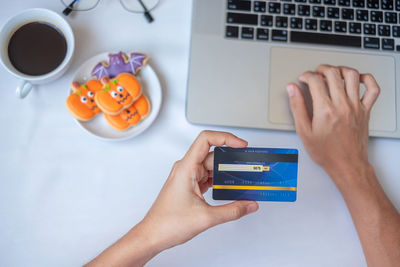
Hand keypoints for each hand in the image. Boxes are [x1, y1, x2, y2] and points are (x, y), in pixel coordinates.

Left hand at [86, 131, 258, 266]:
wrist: (152, 235)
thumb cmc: (167, 223)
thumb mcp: (206, 218)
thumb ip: (232, 211)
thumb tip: (249, 205)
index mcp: (186, 168)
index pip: (206, 139)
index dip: (225, 137)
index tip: (240, 144)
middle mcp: (186, 168)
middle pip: (213, 154)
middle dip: (231, 159)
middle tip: (247, 165)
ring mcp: (187, 176)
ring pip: (211, 166)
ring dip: (226, 171)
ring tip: (242, 178)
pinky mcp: (189, 185)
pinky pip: (208, 176)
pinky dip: (220, 180)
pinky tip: (230, 187)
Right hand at [286, 65, 379, 180]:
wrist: (347, 164)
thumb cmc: (326, 152)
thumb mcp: (304, 132)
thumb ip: (297, 107)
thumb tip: (292, 89)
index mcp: (325, 110)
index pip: (315, 81)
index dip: (306, 75)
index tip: (303, 79)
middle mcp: (342, 105)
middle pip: (333, 74)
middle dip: (322, 69)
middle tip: (316, 73)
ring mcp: (356, 106)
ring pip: (352, 76)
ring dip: (341, 69)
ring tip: (334, 73)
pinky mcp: (366, 110)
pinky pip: (373, 89)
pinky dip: (367, 79)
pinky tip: (358, 79)